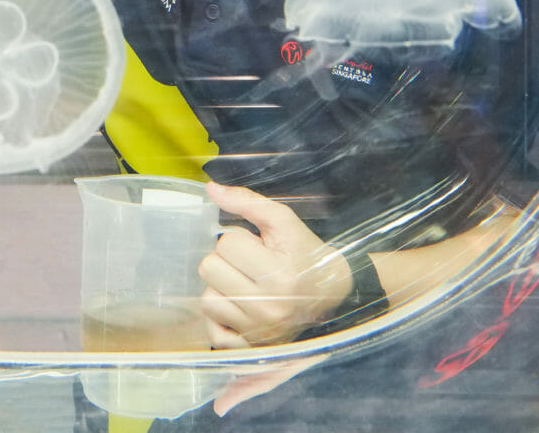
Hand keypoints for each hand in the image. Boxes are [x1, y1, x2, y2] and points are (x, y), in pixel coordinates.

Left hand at [198, 182, 352, 348]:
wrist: (331, 292)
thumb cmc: (305, 254)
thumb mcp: (284, 222)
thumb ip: (248, 202)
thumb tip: (211, 189)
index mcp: (278, 276)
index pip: (226, 244)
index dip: (239, 239)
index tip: (258, 247)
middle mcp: (267, 309)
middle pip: (209, 269)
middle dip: (225, 261)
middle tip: (248, 264)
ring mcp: (257, 332)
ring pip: (206, 299)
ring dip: (220, 288)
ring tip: (244, 284)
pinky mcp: (248, 349)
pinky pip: (212, 332)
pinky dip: (220, 318)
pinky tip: (238, 308)